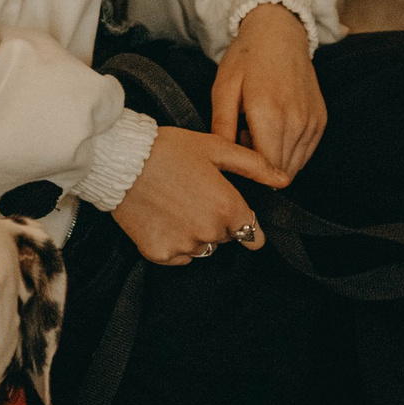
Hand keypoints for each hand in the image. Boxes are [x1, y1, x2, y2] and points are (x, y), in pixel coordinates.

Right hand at [112, 125, 287, 266]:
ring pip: (202, 248)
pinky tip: (161, 218)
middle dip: (216, 221)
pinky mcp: (159, 254)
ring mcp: (183, 245)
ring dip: (195, 234)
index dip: (244, 224)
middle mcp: (209, 232)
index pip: (252, 234)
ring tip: (175, 205)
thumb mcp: (215, 148)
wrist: (119, 160)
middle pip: (225, 238)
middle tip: (193, 195)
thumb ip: (254, 166)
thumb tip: (283, 180)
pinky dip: (172, 242)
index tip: (234, 217)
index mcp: (227, 208)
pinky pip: (177, 256)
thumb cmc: (168, 148)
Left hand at [211, 4, 326, 178]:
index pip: (264, 168)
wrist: (280, 33)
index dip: (246, 169)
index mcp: (269, 113)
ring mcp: (312, 122)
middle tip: (244, 137)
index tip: (235, 151)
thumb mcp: (223, 88)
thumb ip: (222, 127)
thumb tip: (223, 159)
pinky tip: (275, 128)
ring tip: (259, 130)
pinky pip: (304, 154)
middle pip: (279, 171)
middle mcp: (296, 121)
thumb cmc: (248, 58)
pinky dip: (289, 150)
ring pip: (293, 166)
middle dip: (260, 166)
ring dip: (275, 158)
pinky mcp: (321, 121)